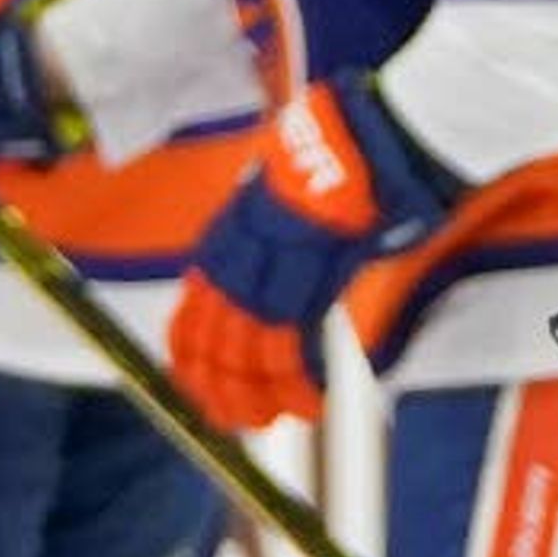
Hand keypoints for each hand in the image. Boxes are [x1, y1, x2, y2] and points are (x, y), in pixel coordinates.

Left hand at [168, 76, 454, 430]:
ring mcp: (272, 268)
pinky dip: (298, 380)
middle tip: (226, 419)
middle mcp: (240, 254)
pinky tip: (308, 404)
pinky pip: (292, 343)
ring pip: (246, 348)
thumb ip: (275, 217)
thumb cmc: (341, 148)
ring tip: (264, 422)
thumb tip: (281, 239)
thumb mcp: (288, 179)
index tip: (192, 379)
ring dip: (253, 393)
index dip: (189, 348)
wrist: (368, 134)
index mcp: (231, 230)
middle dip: (215, 384)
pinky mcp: (309, 279)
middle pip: (213, 334)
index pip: (194, 302)